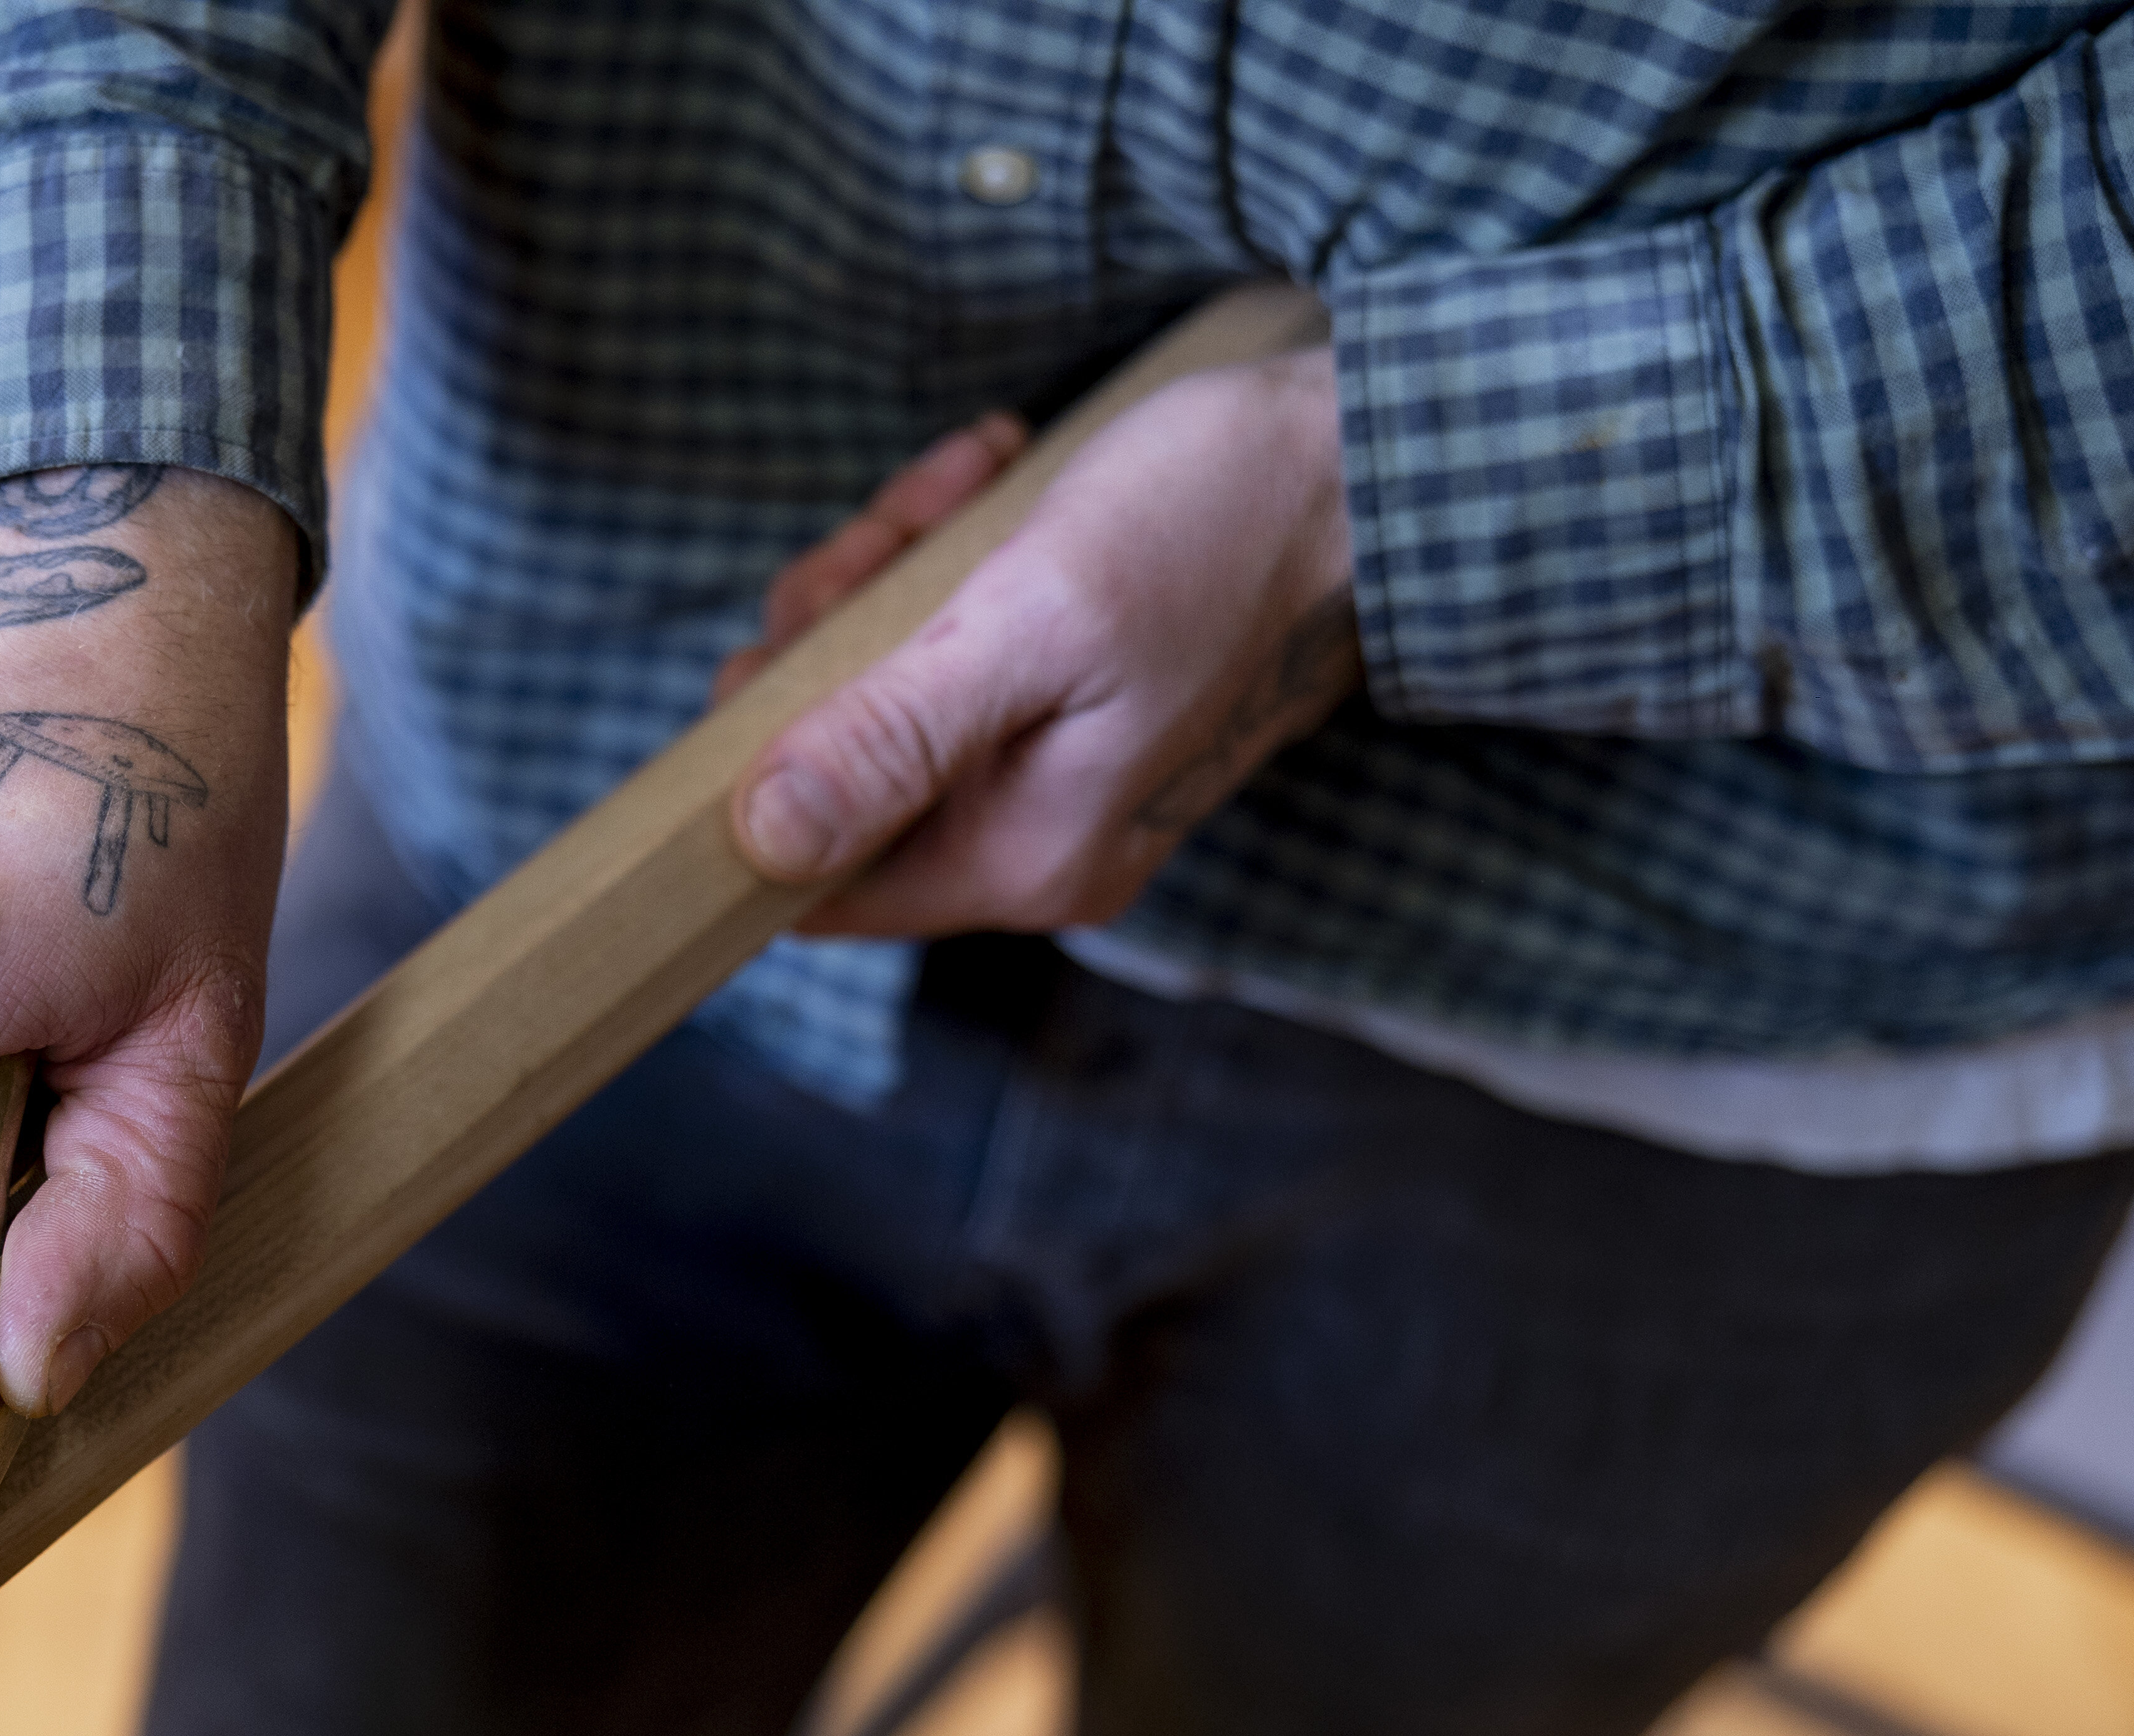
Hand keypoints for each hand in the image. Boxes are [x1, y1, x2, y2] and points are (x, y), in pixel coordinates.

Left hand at [724, 345, 1359, 932]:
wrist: (1376, 459)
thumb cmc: (1218, 526)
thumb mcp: (1033, 619)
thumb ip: (894, 737)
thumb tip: (761, 840)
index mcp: (1024, 858)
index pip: (815, 878)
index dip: (757, 774)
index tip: (771, 652)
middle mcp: (1040, 843)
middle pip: (844, 775)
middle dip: (835, 639)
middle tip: (889, 533)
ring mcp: (1064, 774)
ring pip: (893, 694)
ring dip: (893, 574)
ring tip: (963, 483)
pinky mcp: (1081, 702)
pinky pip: (961, 651)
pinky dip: (953, 555)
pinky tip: (993, 474)